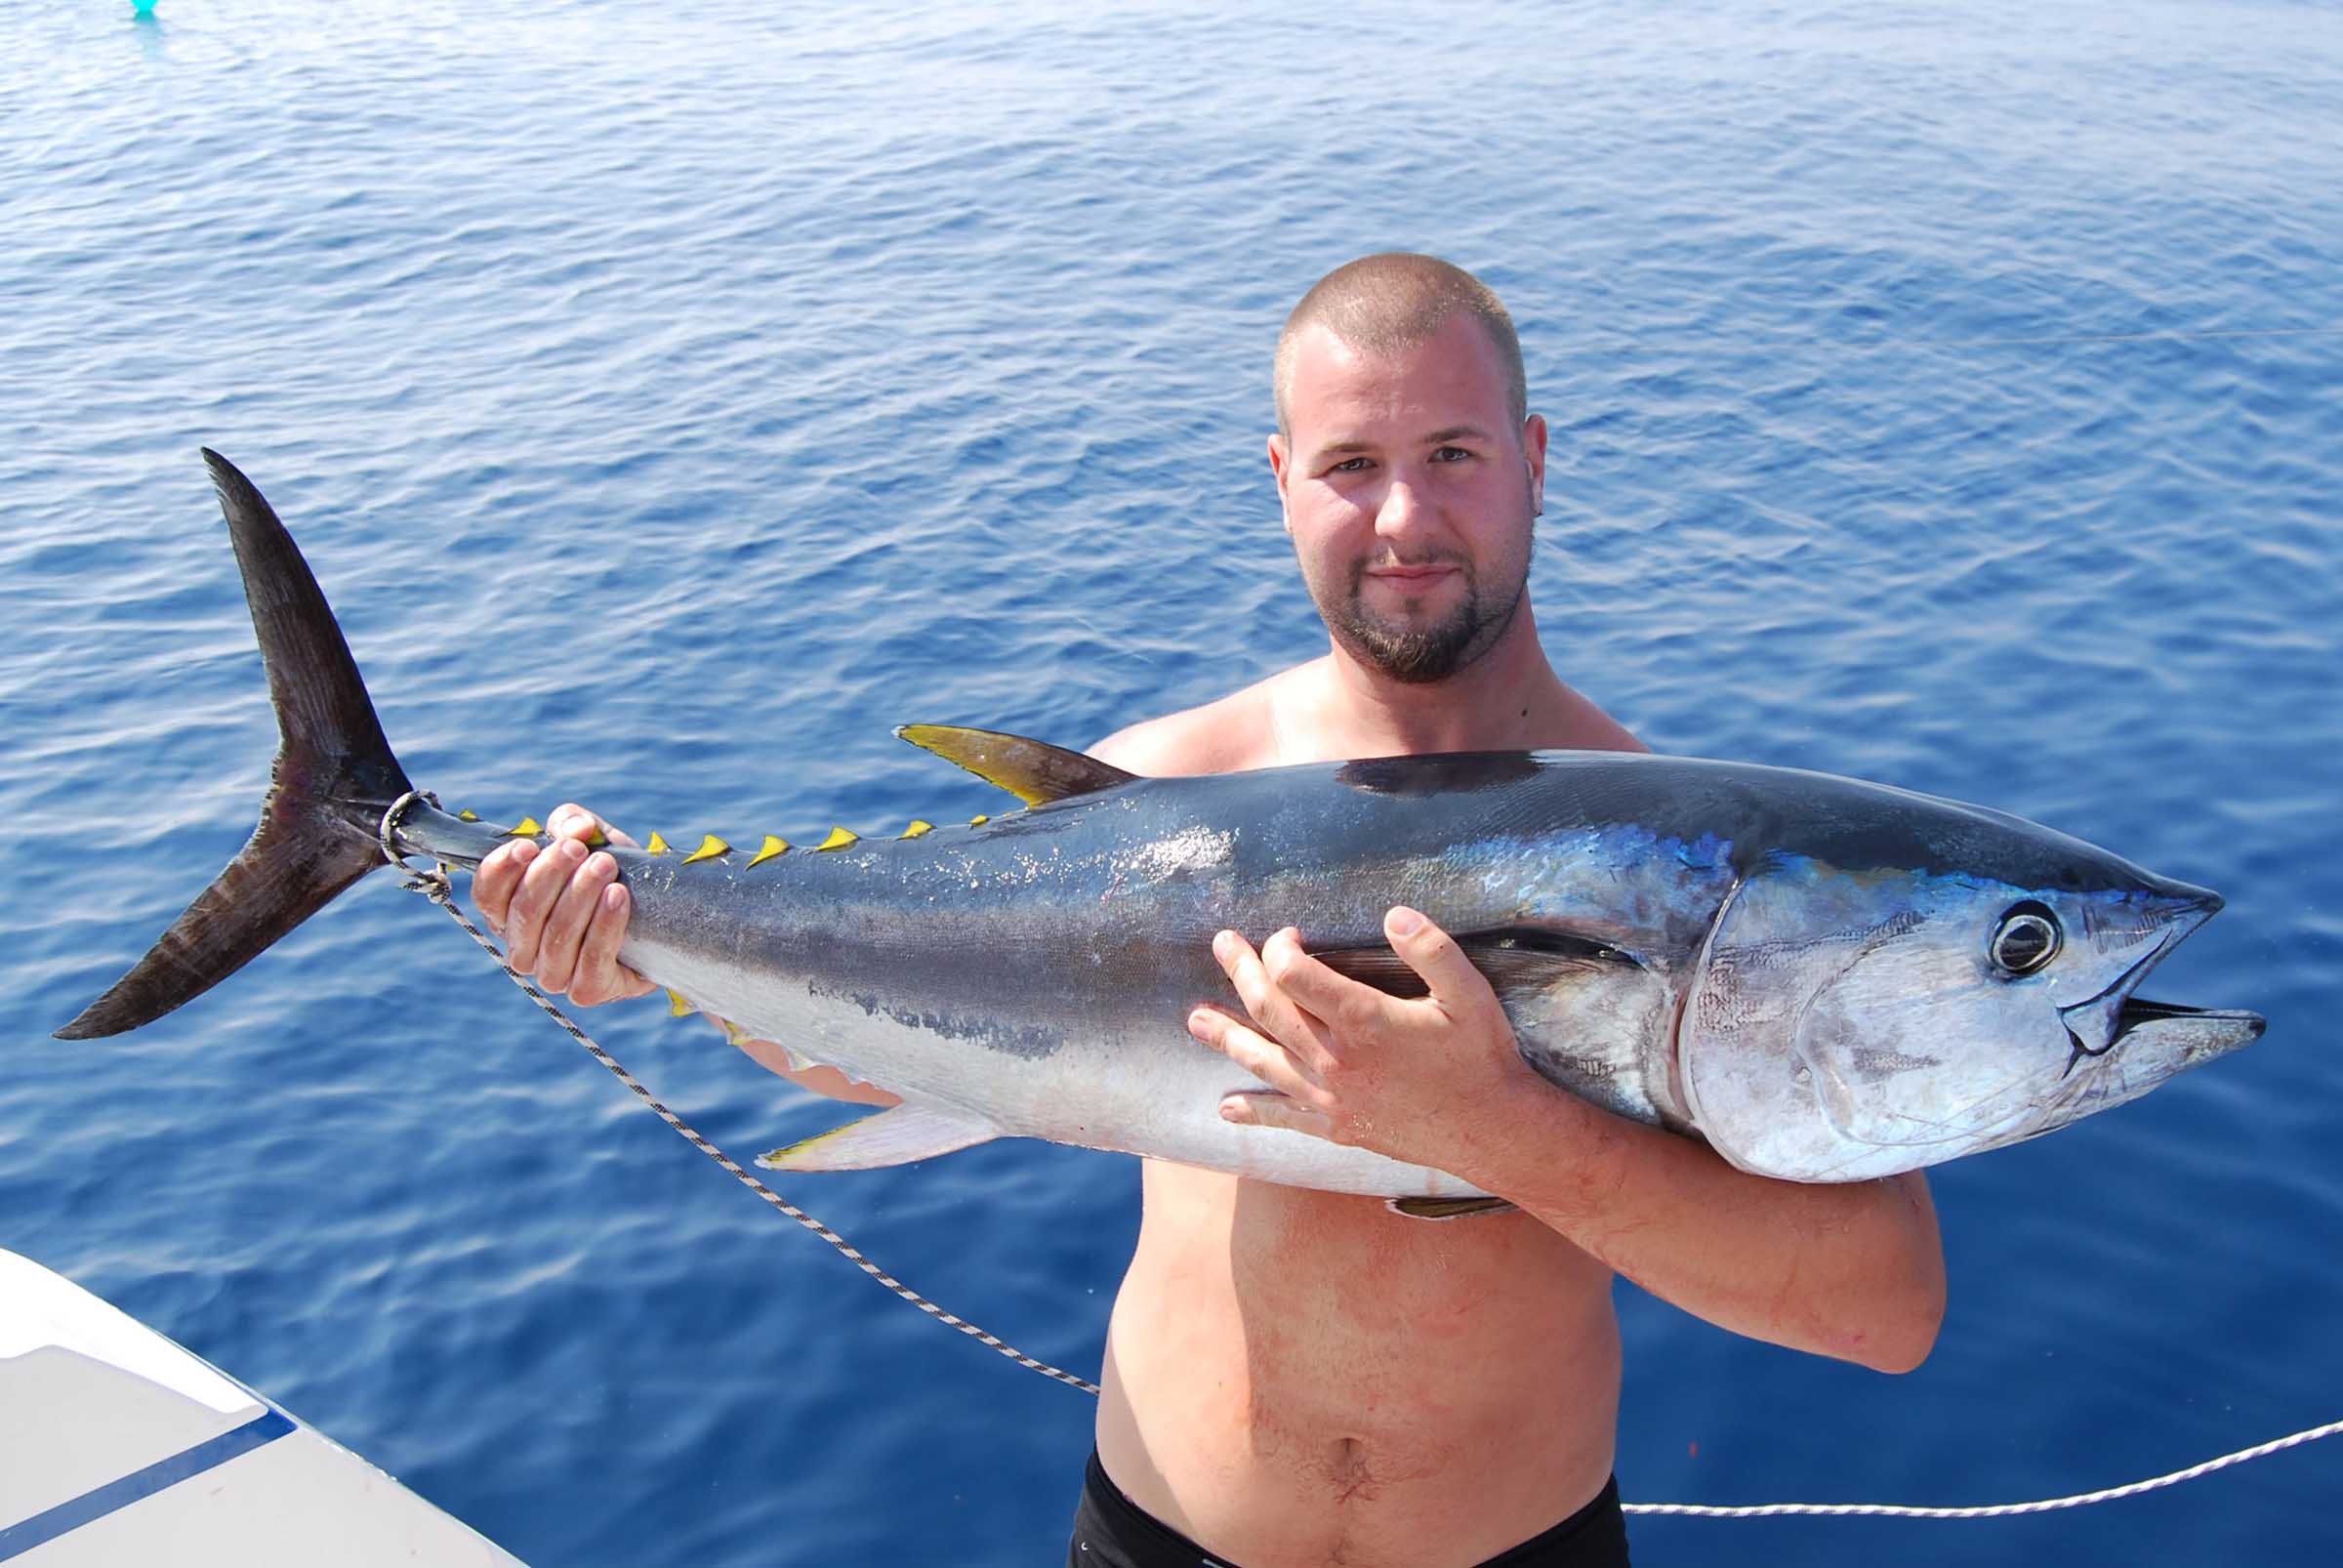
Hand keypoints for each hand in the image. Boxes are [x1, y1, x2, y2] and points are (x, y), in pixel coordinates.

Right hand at [472, 803, 656, 1005]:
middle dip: (551, 874)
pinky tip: (618, 896)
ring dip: (581, 895)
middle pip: (524, 911)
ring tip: (605, 865)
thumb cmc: (612, 879)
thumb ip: (574, 826)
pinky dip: (605, 924)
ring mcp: (553, 975)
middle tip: (579, 849)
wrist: (660, 926)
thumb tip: (575, 826)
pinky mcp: (587, 991)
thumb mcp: (592, 843)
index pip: (487, 895)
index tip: (528, 845)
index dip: (501, 870)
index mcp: (510, 915)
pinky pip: (591, 958)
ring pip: (557, 934)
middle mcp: (523, 949)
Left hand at [1186, 907, 1540, 1169]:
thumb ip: (1431, 949)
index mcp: (1363, 1020)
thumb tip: (1393, 913)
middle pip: (1269, 1011)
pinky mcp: (1337, 1126)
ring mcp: (1332, 1096)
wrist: (1493, 1131)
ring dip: (1226, 1037)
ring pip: (1263, 1061)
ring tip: (1196, 1019)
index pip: (1296, 976)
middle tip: (1222, 944)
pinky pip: (1285, 1118)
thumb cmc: (1481, 1056)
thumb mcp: (1469, 993)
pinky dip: (1253, 1113)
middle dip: (1241, 972)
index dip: (1282, 949)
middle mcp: (1337, 1059)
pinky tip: (1227, 1109)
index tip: (1289, 935)